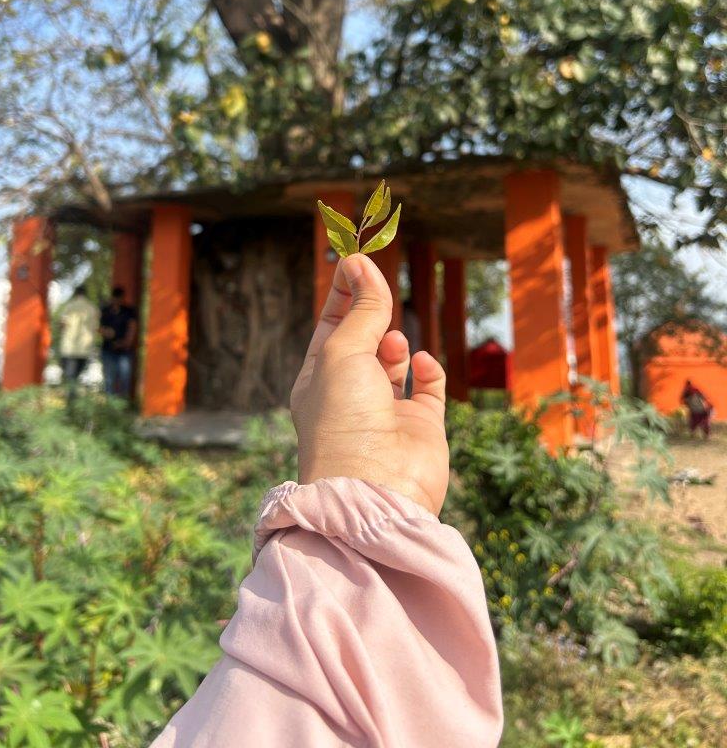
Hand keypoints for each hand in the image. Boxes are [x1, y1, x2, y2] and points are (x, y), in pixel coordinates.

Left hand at [290, 253, 448, 514]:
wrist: (375, 488)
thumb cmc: (343, 419)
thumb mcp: (342, 352)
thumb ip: (360, 308)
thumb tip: (361, 262)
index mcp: (319, 380)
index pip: (331, 326)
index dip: (344, 293)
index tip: (356, 259)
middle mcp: (351, 395)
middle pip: (363, 340)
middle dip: (371, 314)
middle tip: (379, 285)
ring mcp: (387, 411)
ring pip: (395, 361)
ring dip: (394, 343)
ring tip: (391, 342)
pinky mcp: (421, 426)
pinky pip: (427, 387)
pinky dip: (428, 369)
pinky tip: (422, 362)